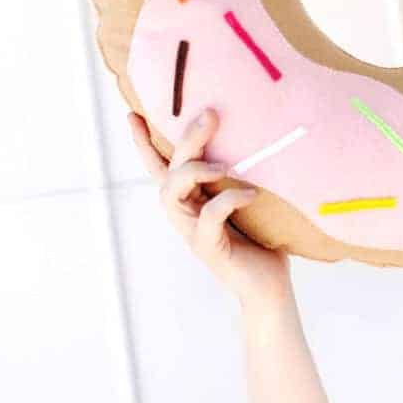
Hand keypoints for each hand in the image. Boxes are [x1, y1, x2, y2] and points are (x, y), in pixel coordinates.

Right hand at [128, 108, 293, 316]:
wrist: (270, 288)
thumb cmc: (261, 239)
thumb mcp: (246, 198)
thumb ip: (241, 173)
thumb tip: (257, 129)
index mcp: (191, 199)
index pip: (160, 167)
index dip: (144, 143)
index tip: (133, 114)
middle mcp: (185, 213)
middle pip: (169, 169)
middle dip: (184, 139)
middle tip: (209, 115)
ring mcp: (193, 231)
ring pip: (173, 191)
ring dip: (194, 170)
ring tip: (226, 165)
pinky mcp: (209, 248)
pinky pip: (208, 217)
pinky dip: (228, 199)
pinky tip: (251, 193)